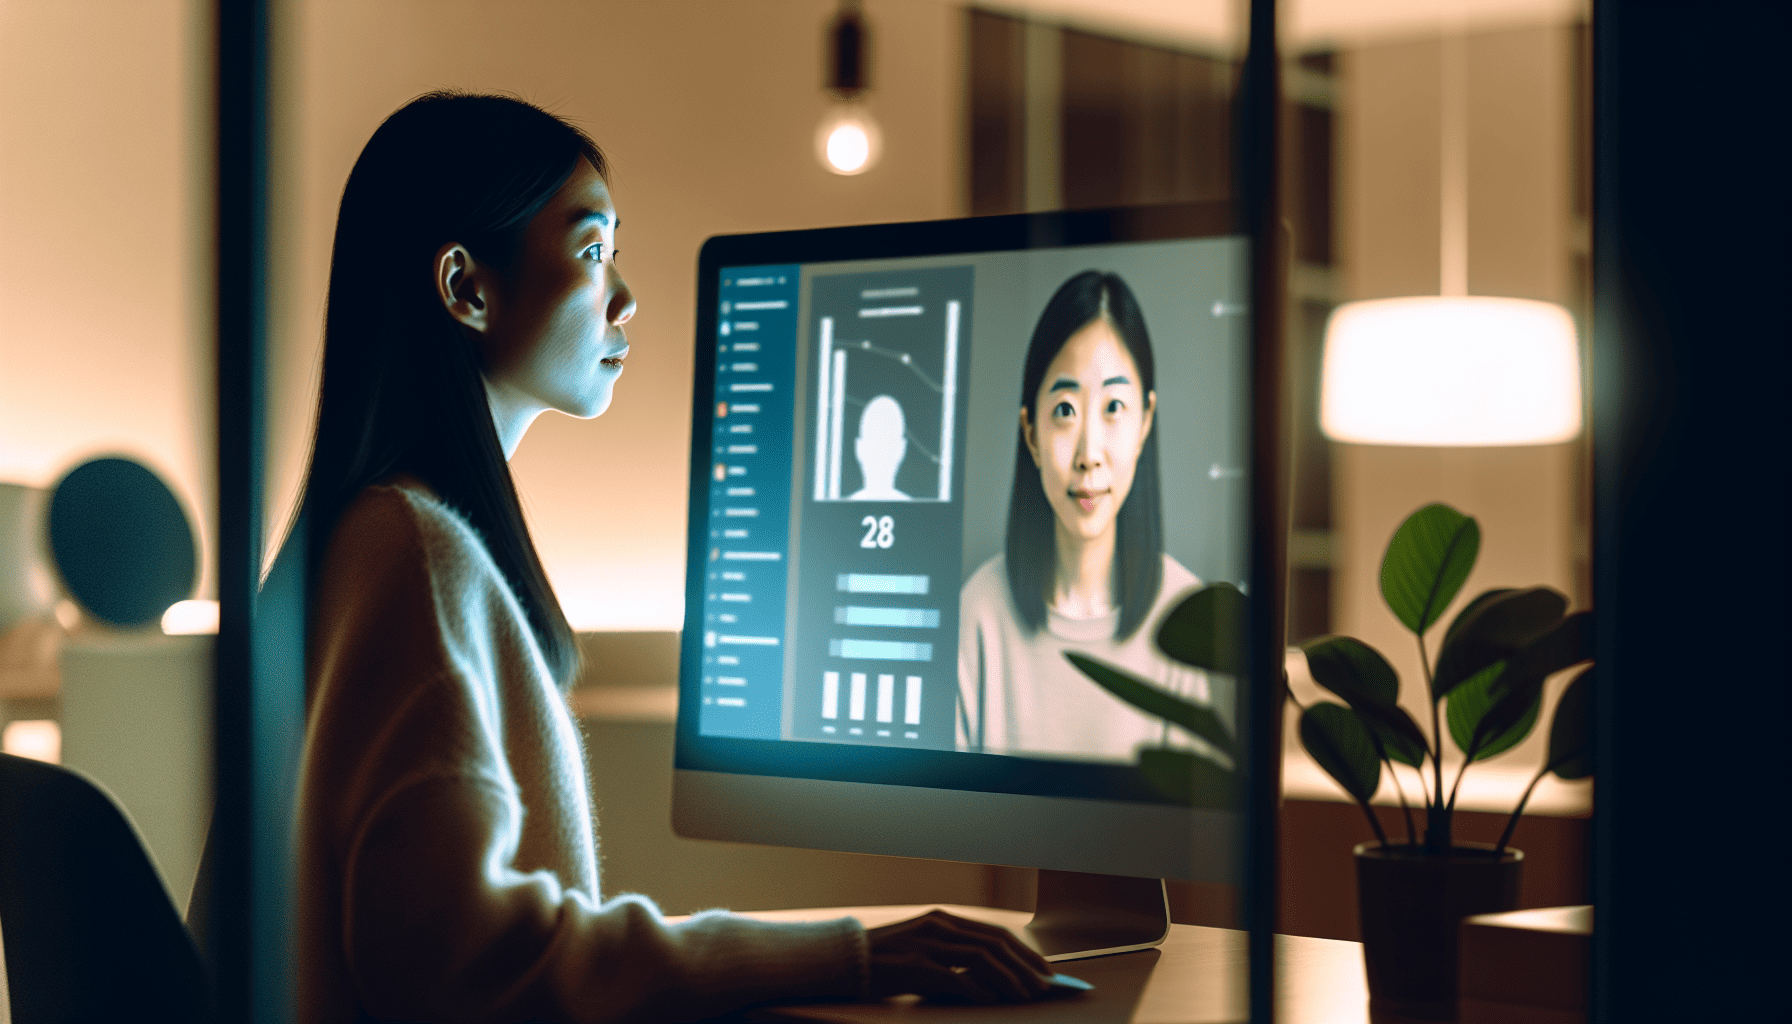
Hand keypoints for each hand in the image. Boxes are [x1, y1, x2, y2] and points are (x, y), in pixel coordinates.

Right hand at [865, 908, 1054, 1003]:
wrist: (848, 960)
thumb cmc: (889, 960)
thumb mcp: (926, 949)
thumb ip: (955, 955)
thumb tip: (994, 977)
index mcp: (945, 919)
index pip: (996, 933)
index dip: (1025, 952)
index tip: (1044, 970)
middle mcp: (940, 926)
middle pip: (996, 944)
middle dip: (1026, 966)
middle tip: (1046, 986)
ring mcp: (928, 943)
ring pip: (982, 958)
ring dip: (1010, 978)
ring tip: (1026, 996)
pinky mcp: (915, 965)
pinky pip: (955, 977)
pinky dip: (979, 989)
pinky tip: (994, 1000)